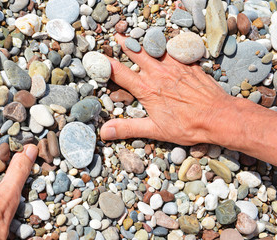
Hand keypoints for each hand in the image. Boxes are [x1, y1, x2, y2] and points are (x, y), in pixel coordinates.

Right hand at [101, 34, 233, 145]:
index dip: (106, 65)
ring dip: (144, 41)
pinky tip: (165, 44)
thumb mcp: (155, 130)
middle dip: (124, 43)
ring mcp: (174, 66)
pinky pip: (175, 49)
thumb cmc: (188, 126)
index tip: (98, 58)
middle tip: (117, 35)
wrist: (219, 117)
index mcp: (147, 89)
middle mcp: (158, 73)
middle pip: (136, 53)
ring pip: (155, 47)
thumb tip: (104, 132)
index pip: (119, 73)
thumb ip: (127, 128)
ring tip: (137, 35)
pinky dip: (167, 45)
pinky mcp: (189, 64)